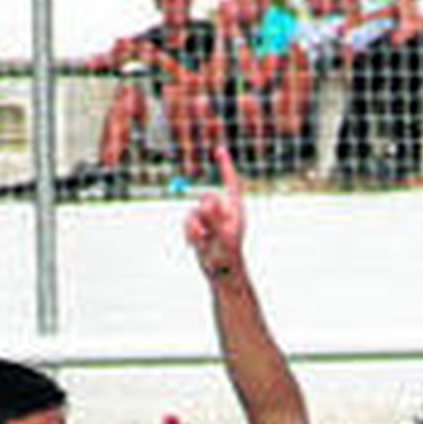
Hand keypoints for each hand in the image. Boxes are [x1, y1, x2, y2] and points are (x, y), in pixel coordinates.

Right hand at [185, 145, 244, 279]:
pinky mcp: (199, 227)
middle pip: (205, 198)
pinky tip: (196, 246)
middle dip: (202, 213)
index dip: (225, 166)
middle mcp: (222, 211)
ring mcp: (210, 219)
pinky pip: (187, 222)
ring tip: (202, 242)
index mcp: (235, 209)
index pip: (230, 183)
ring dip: (194, 228)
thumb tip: (206, 201)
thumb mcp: (222, 236)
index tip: (219, 150)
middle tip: (206, 231)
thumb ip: (214, 218)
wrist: (221, 273)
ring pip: (193, 212)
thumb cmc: (227, 256)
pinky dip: (189, 234)